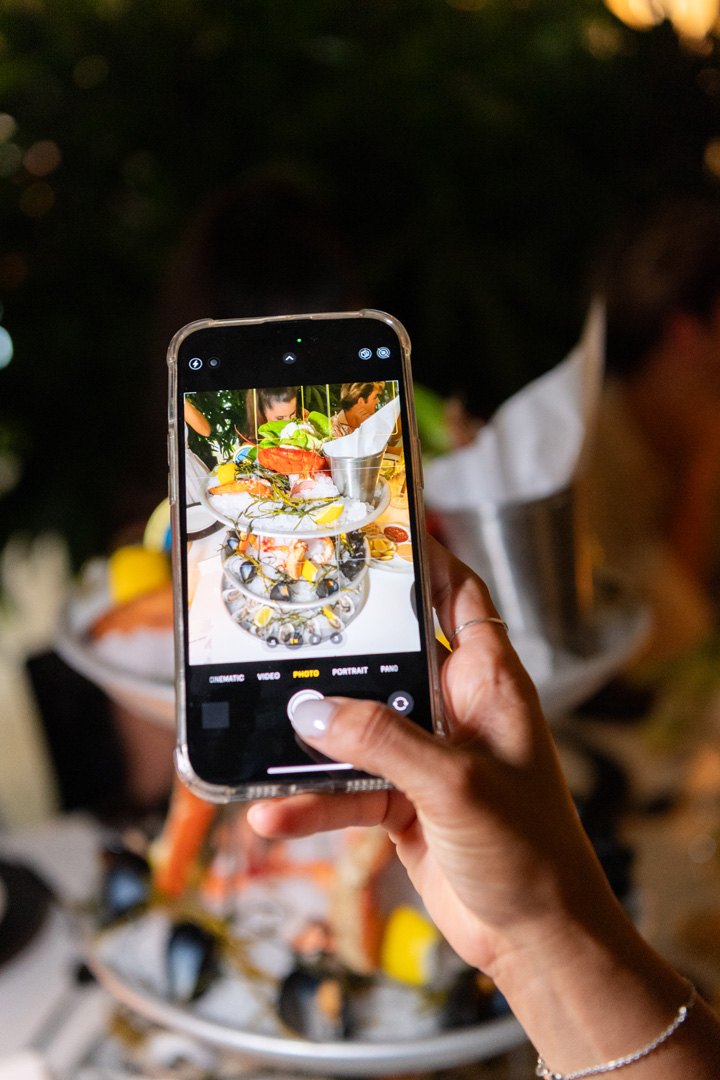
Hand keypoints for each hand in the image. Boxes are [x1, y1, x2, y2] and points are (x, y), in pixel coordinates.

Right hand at [248, 537, 611, 978]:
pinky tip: (272, 813)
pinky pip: (344, 789)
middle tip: (284, 621)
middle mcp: (454, 709)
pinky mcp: (401, 801)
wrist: (535, 938)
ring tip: (256, 734)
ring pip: (355, 727)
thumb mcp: (456, 784)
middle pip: (388, 658)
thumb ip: (383, 741)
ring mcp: (425, 756)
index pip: (459, 598)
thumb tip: (311, 710)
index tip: (376, 531)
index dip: (427, 560)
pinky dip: (310, 802)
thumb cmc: (530, 849)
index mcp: (487, 682)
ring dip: (310, 739)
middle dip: (340, 648)